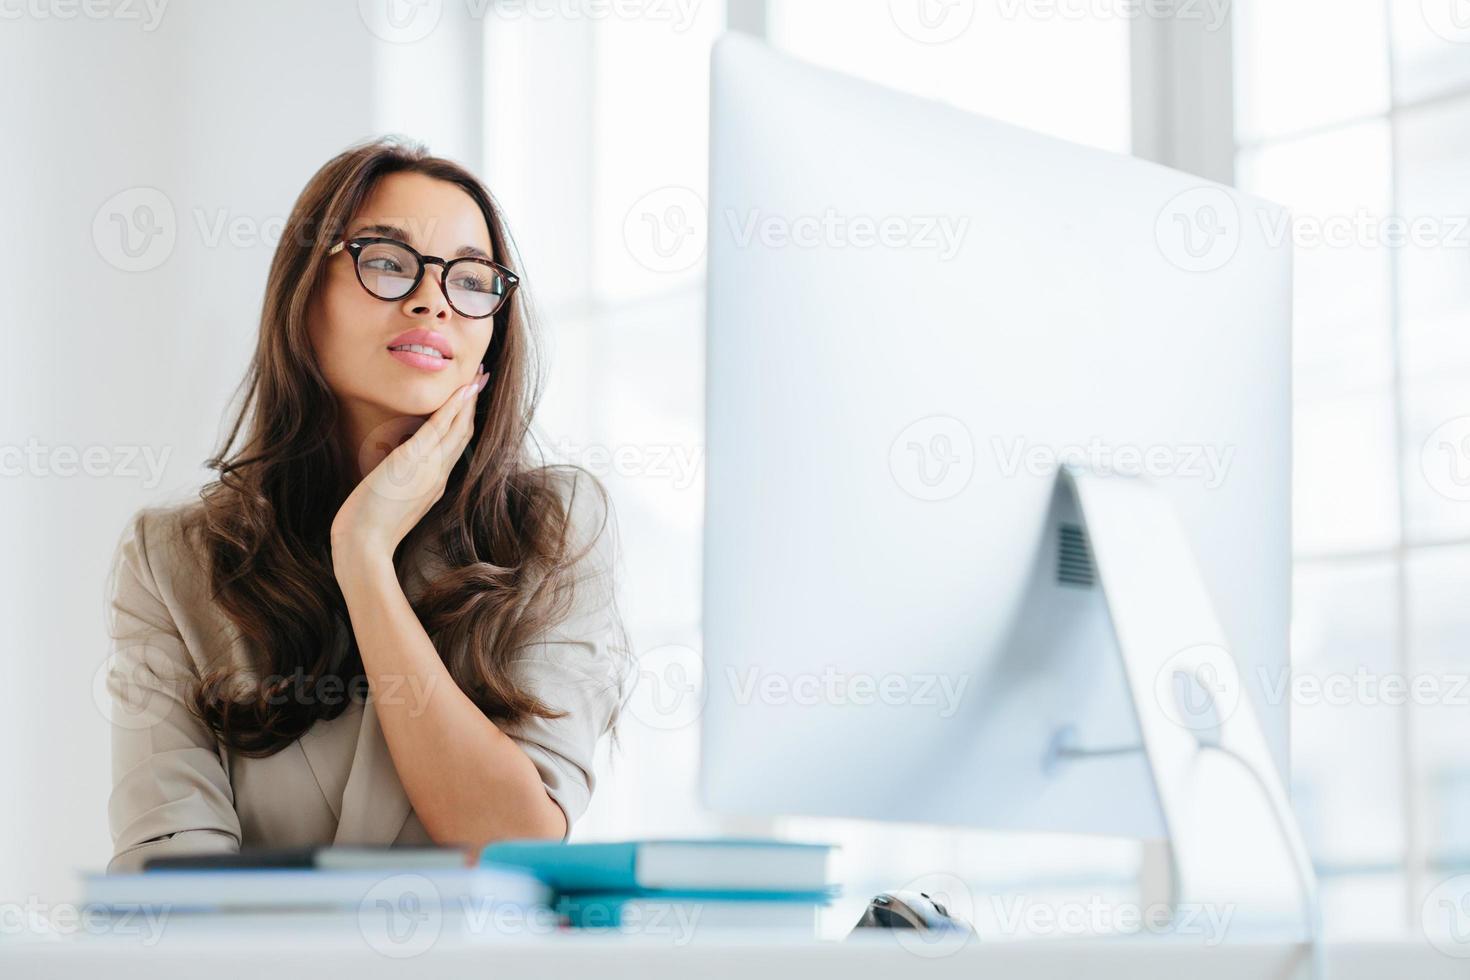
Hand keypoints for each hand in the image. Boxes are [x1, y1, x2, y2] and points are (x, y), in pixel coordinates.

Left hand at [330, 366, 487, 570]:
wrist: (365, 546)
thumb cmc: (368, 532)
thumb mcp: (390, 506)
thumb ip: (399, 488)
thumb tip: (393, 475)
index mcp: (435, 486)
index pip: (456, 448)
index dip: (465, 422)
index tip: (471, 402)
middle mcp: (439, 475)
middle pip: (464, 434)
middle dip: (473, 405)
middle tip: (482, 380)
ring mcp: (430, 468)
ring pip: (458, 427)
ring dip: (468, 399)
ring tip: (478, 376)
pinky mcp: (414, 460)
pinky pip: (440, 427)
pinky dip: (454, 406)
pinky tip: (463, 389)